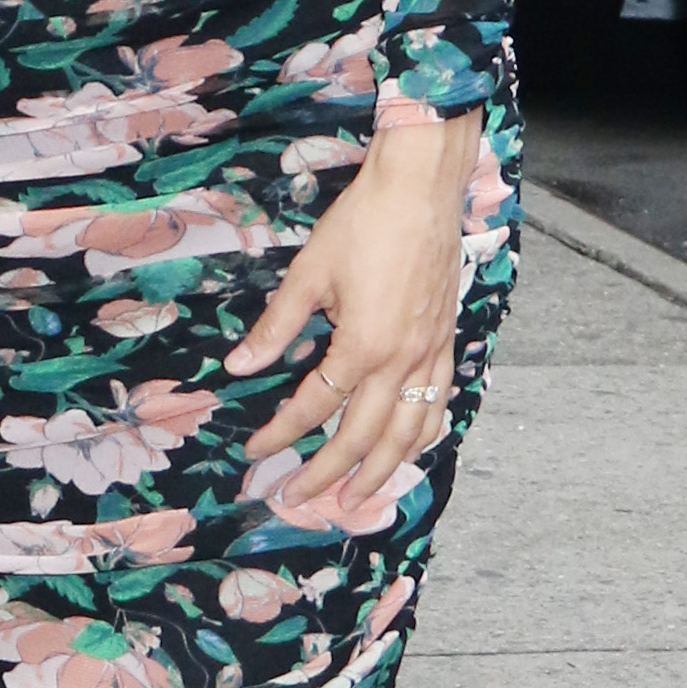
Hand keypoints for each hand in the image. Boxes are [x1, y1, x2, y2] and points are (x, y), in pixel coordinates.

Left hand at [224, 110, 481, 522]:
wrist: (423, 188)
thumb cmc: (363, 223)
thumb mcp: (308, 273)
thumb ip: (276, 327)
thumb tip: (238, 366)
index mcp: (362, 347)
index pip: (314, 407)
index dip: (280, 434)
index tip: (254, 452)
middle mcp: (401, 361)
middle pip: (363, 437)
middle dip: (327, 474)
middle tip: (297, 499)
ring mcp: (431, 355)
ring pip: (409, 433)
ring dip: (381, 471)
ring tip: (356, 498)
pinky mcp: (448, 342)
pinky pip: (438, 402)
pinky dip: (423, 434)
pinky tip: (408, 447)